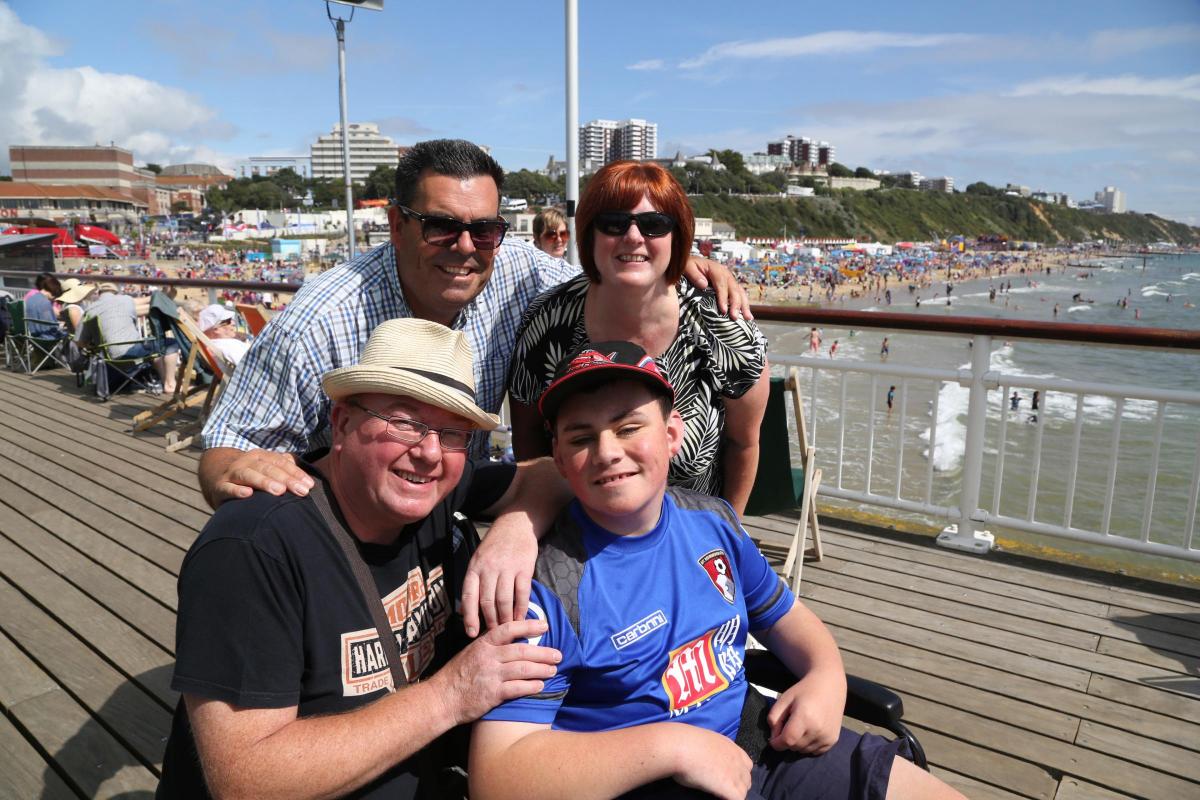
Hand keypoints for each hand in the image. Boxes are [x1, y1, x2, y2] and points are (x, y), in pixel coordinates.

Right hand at [209, 448, 313, 504]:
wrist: (217, 476)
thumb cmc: (250, 474)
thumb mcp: (266, 467)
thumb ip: (284, 468)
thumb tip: (305, 476)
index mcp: (261, 456)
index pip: (281, 463)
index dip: (296, 473)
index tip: (309, 485)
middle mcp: (247, 462)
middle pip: (268, 469)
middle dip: (286, 479)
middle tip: (301, 490)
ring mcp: (232, 473)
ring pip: (249, 475)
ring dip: (264, 482)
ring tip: (279, 491)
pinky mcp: (220, 487)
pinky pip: (228, 488)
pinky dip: (237, 491)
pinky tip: (248, 494)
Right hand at [431, 618, 559, 724]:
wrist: (442, 699)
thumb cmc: (457, 676)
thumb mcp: (471, 653)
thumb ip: (490, 647)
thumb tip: (513, 640)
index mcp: (483, 644)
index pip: (508, 629)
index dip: (528, 626)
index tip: (545, 625)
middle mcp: (488, 657)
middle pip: (521, 650)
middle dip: (543, 652)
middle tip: (558, 655)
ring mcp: (490, 675)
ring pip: (522, 669)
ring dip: (541, 669)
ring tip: (553, 670)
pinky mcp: (492, 694)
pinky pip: (516, 688)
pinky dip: (531, 686)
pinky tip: (540, 686)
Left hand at [461, 516, 538, 636]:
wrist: (515, 525)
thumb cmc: (494, 547)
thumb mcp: (478, 560)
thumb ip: (474, 583)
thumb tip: (468, 610)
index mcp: (474, 568)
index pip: (469, 596)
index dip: (469, 617)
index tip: (471, 633)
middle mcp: (489, 568)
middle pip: (487, 602)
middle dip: (490, 621)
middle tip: (494, 633)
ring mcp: (507, 568)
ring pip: (504, 600)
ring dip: (506, 618)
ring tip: (507, 628)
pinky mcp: (524, 568)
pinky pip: (522, 593)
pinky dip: (521, 608)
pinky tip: (521, 617)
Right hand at [671, 724, 753, 799]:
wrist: (681, 746)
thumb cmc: (685, 743)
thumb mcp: (704, 743)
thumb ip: (713, 752)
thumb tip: (708, 759)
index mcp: (731, 747)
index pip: (746, 764)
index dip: (738, 773)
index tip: (727, 778)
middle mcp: (737, 760)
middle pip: (746, 779)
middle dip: (737, 785)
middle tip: (722, 788)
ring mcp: (735, 774)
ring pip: (743, 791)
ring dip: (734, 794)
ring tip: (720, 794)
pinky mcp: (730, 788)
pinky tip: (720, 798)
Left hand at [684, 256, 753, 320]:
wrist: (692, 263)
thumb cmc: (689, 266)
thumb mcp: (687, 267)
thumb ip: (694, 275)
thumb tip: (703, 284)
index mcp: (715, 269)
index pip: (721, 283)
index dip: (723, 297)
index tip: (723, 310)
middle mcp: (725, 274)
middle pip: (734, 289)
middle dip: (736, 304)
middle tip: (734, 317)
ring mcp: (729, 280)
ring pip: (740, 292)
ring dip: (744, 305)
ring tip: (747, 318)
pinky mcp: (730, 286)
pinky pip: (739, 295)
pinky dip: (744, 304)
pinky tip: (747, 315)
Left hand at [766, 676, 844, 754]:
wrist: (829, 686)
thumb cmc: (804, 691)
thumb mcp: (784, 699)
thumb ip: (774, 718)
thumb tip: (774, 737)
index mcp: (805, 717)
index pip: (787, 741)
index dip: (777, 743)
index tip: (773, 739)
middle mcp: (818, 729)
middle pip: (794, 747)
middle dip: (787, 740)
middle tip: (789, 726)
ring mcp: (827, 736)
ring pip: (803, 751)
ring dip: (798, 743)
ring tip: (801, 726)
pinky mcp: (832, 740)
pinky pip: (814, 751)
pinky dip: (808, 745)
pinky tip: (810, 730)